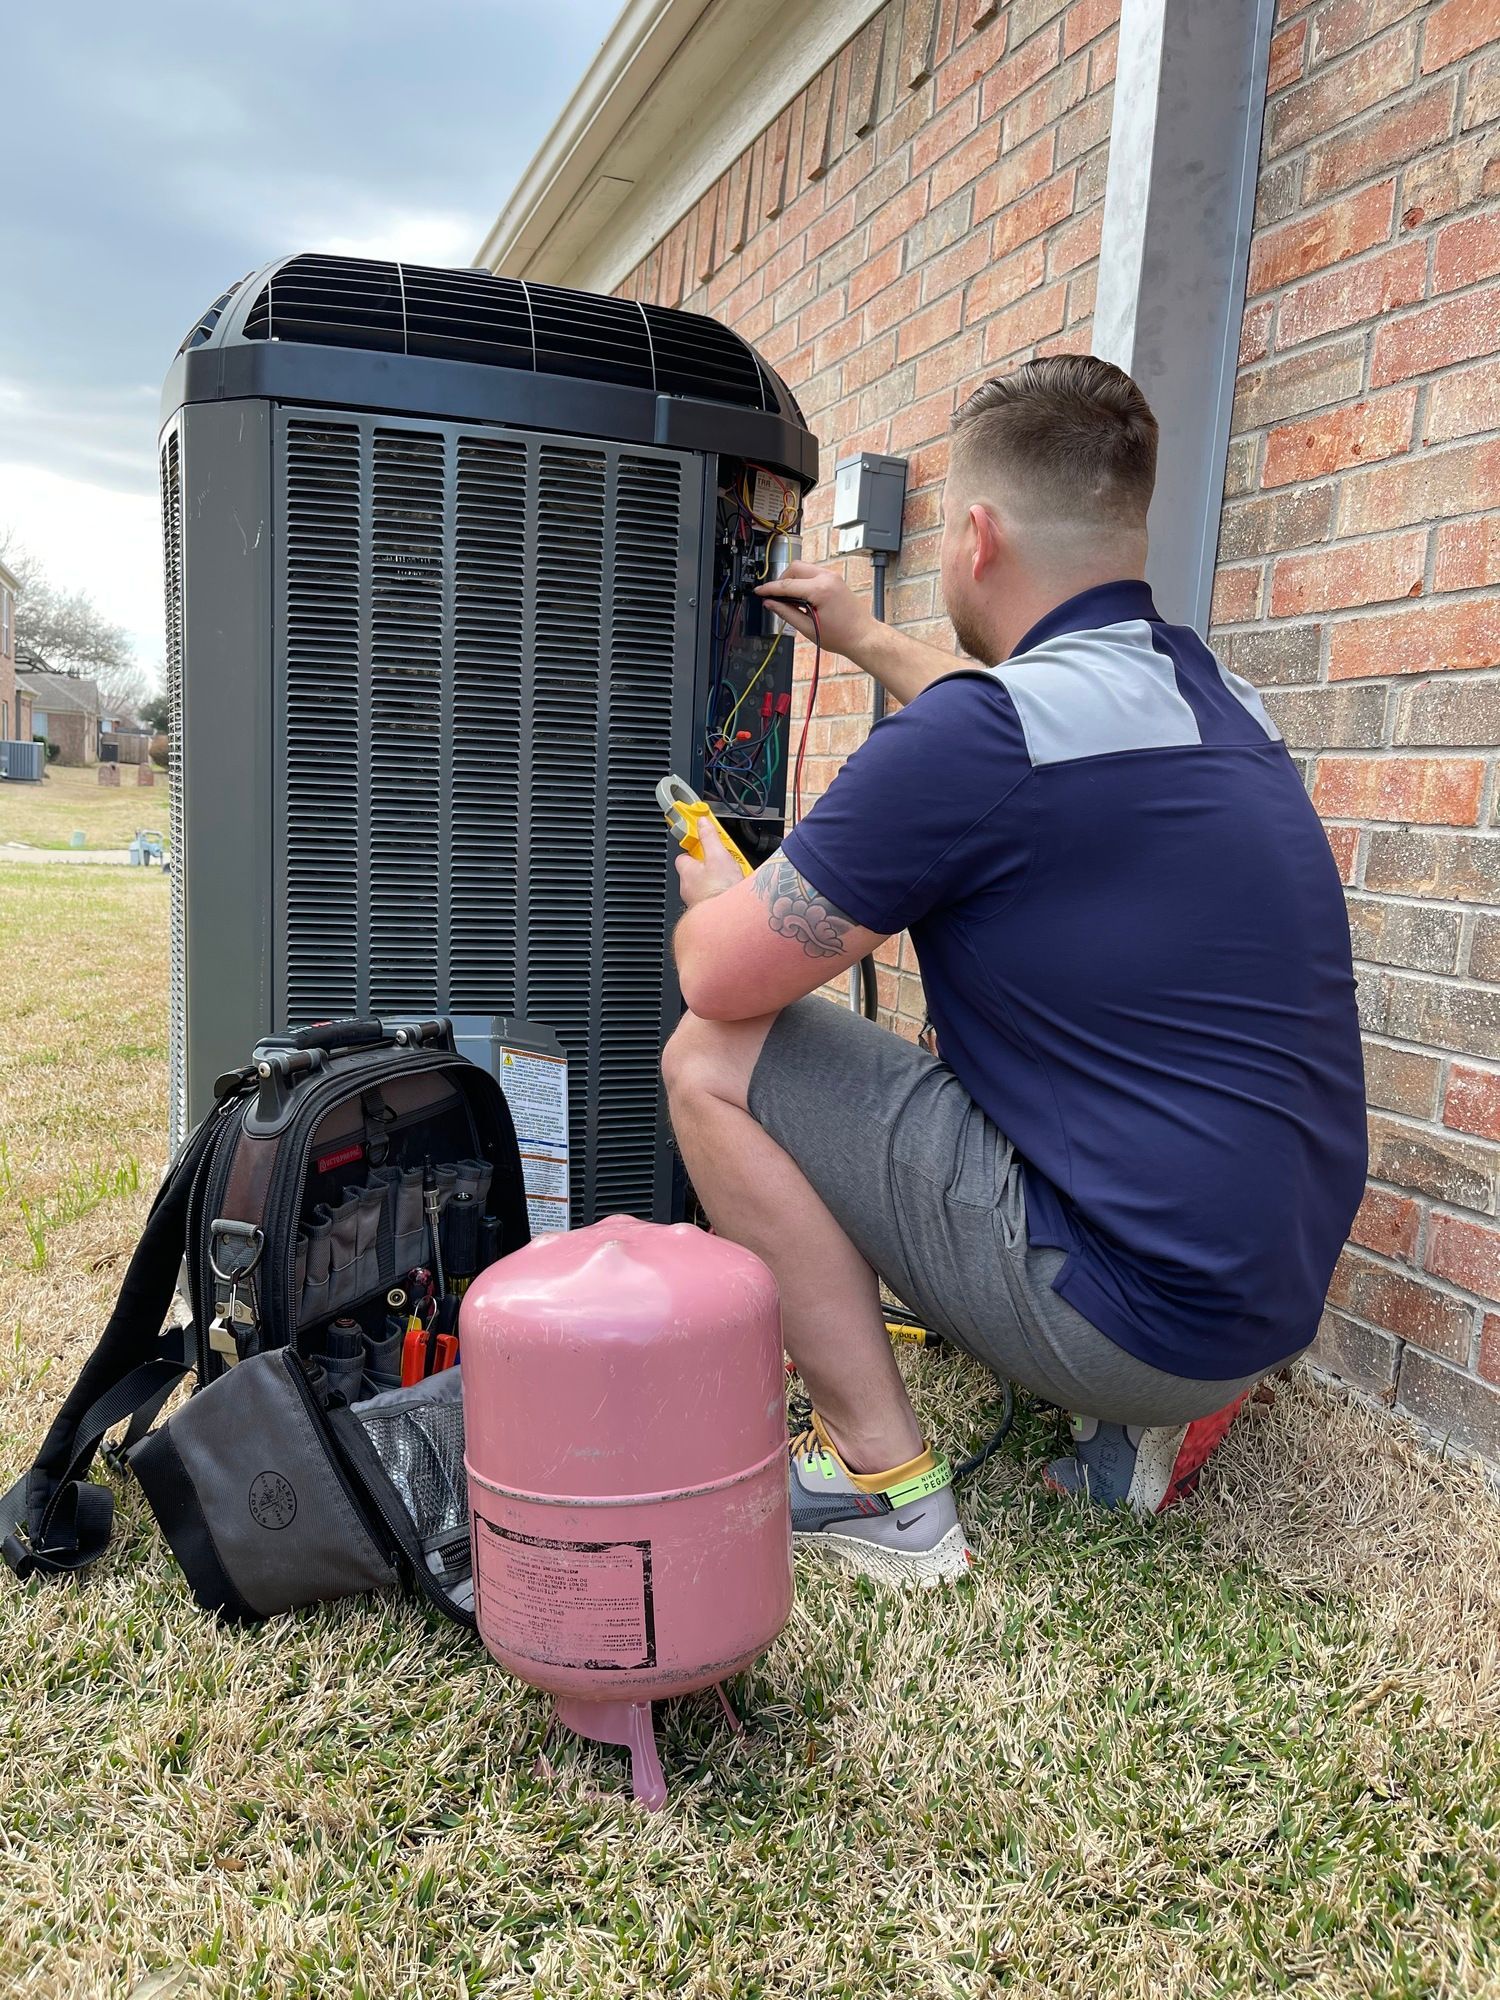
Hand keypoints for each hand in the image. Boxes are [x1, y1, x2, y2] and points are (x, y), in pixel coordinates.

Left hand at [676, 812, 745, 908]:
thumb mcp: (718, 855)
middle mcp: (688, 889)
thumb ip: (709, 837)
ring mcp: (698, 902)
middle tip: (725, 861)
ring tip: (734, 877)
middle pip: (698, 871)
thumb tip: (701, 822)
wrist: (729, 920)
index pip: (684, 856)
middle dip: (711, 866)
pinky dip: (723, 894)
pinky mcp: (709, 912)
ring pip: (707, 886)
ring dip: (718, 881)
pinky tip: (734, 893)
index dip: (695, 849)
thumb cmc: (719, 890)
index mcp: (687, 872)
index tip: (704, 843)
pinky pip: (715, 899)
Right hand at [756, 561, 874, 661]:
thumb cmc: (842, 636)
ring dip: (792, 579)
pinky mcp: (835, 579)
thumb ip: (786, 613)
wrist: (863, 636)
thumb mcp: (808, 628)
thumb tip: (771, 604)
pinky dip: (803, 580)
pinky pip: (813, 573)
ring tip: (788, 598)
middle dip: (781, 580)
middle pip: (794, 568)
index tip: (759, 592)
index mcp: (820, 590)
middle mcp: (827, 578)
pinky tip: (800, 596)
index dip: (770, 589)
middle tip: (775, 596)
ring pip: (803, 568)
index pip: (787, 585)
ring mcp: (833, 577)